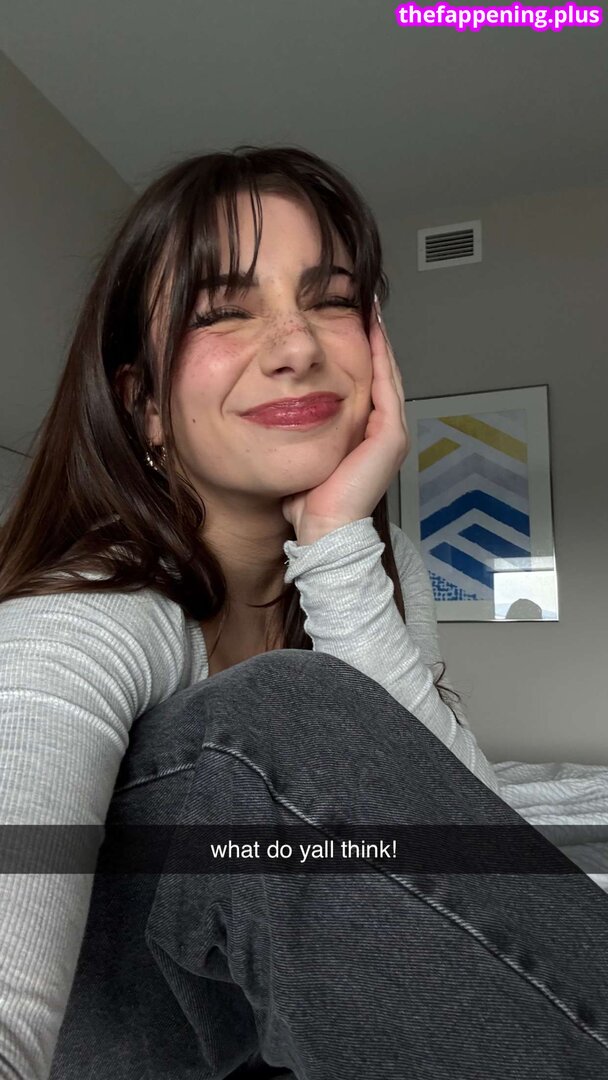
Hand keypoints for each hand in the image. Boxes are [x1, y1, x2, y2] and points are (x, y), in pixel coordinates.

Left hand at [281, 296, 409, 544]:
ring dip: (379, 340)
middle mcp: (383, 432)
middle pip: (379, 374)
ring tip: (369, 307)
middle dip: (371, 339)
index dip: (357, 355)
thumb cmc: (307, 503)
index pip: (364, 386)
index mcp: (364, 437)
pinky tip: (372, 328)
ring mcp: (391, 433)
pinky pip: (386, 384)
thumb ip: (296, 434)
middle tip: (362, 304)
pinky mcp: (391, 435)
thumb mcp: (301, 456)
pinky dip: (380, 355)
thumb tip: (271, 415)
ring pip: (386, 374)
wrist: (322, 532)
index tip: (343, 323)